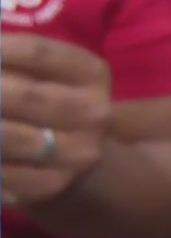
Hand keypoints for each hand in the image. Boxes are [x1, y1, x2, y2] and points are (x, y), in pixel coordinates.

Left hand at [0, 33, 112, 206]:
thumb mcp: (37, 70)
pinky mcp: (51, 185)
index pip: (35, 52)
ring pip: (6, 137)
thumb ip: (4, 57)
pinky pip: (0, 173)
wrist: (69, 152)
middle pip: (23, 95)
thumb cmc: (41, 98)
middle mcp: (94, 113)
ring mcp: (76, 153)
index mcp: (91, 73)